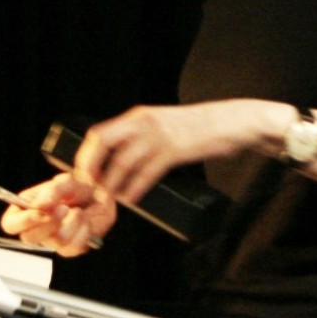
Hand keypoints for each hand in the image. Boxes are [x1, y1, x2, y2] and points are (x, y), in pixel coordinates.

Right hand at [0, 172, 116, 256]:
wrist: (100, 196)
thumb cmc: (77, 188)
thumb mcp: (65, 182)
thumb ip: (52, 191)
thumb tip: (39, 205)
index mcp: (26, 210)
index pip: (10, 224)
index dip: (23, 221)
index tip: (40, 211)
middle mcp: (36, 228)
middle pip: (29, 237)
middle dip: (50, 222)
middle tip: (65, 207)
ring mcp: (52, 241)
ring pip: (55, 242)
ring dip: (71, 223)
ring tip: (77, 211)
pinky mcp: (69, 249)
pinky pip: (73, 248)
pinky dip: (83, 231)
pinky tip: (85, 221)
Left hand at [73, 101, 263, 204]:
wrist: (233, 121)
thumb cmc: (200, 128)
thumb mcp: (165, 126)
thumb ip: (144, 139)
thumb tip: (121, 163)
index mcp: (139, 116)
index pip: (99, 133)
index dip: (86, 156)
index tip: (83, 176)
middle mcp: (143, 122)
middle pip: (102, 142)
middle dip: (90, 168)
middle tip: (89, 191)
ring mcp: (159, 135)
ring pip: (121, 161)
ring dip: (111, 184)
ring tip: (107, 201)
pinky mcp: (175, 149)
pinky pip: (147, 171)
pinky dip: (135, 187)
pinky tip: (131, 199)